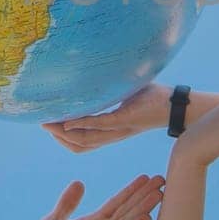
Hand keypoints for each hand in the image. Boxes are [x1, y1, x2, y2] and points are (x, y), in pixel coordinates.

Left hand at [19, 176, 164, 219]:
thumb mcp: (53, 219)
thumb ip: (67, 203)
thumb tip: (79, 183)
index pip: (115, 203)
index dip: (130, 190)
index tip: (146, 177)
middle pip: (126, 209)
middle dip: (143, 195)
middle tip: (162, 179)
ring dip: (143, 207)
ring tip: (160, 194)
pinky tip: (147, 217)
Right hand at [42, 84, 170, 152]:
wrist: (177, 105)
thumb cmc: (153, 98)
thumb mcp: (125, 94)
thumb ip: (108, 91)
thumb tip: (95, 74)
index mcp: (111, 130)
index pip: (82, 141)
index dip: (63, 137)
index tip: (48, 123)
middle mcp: (112, 135)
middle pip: (79, 145)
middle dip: (57, 137)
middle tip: (41, 123)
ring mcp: (118, 130)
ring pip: (84, 140)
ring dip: (63, 133)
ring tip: (47, 123)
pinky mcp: (124, 121)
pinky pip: (98, 126)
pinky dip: (81, 124)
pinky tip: (67, 120)